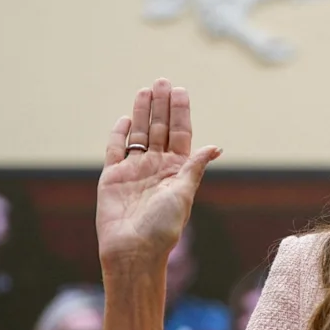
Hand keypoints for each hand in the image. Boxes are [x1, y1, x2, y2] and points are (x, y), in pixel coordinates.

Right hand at [96, 78, 220, 270]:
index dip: (180, 113)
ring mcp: (134, 171)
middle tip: (163, 81)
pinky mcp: (112, 177)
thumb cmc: (163, 226)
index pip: (180, 134)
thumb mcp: (184, 194)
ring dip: (142, 112)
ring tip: (146, 90)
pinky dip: (119, 134)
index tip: (180, 90)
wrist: (133, 249)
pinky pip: (115, 150)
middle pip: (159, 129)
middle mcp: (156, 167)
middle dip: (161, 105)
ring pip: (138, 134)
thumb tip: (216, 147)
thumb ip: (194, 167)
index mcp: (177, 170)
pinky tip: (125, 118)